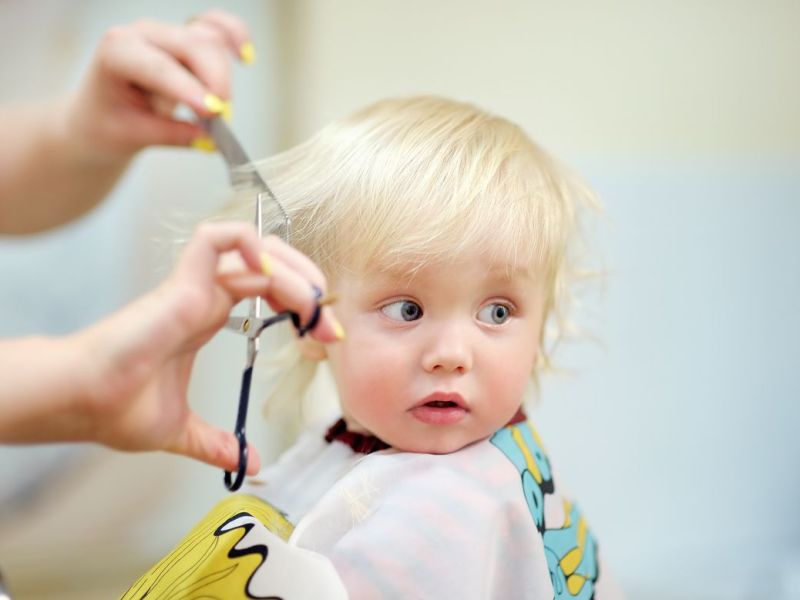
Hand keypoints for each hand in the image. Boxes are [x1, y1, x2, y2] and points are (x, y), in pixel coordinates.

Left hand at [67, 9, 252, 162]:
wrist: (101, 115)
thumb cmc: (108, 124)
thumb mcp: (132, 136)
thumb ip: (171, 135)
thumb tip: (209, 139)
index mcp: (116, 52)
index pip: (157, 66)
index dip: (187, 87)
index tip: (212, 112)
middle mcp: (143, 35)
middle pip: (191, 45)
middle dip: (214, 80)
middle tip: (222, 118)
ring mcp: (167, 33)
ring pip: (208, 40)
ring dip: (222, 74)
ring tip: (219, 111)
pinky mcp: (187, 39)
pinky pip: (216, 28)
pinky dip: (234, 36)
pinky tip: (245, 56)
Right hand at [75, 222, 341, 472]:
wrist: (81, 403)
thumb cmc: (116, 407)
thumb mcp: (182, 431)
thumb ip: (216, 443)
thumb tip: (249, 461)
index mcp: (207, 317)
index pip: (267, 290)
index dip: (301, 305)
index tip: (325, 337)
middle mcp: (205, 296)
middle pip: (270, 265)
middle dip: (308, 284)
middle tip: (328, 321)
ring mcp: (194, 286)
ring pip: (255, 250)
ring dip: (294, 270)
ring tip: (312, 305)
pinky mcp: (182, 283)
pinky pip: (217, 239)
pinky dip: (250, 243)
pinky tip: (272, 272)